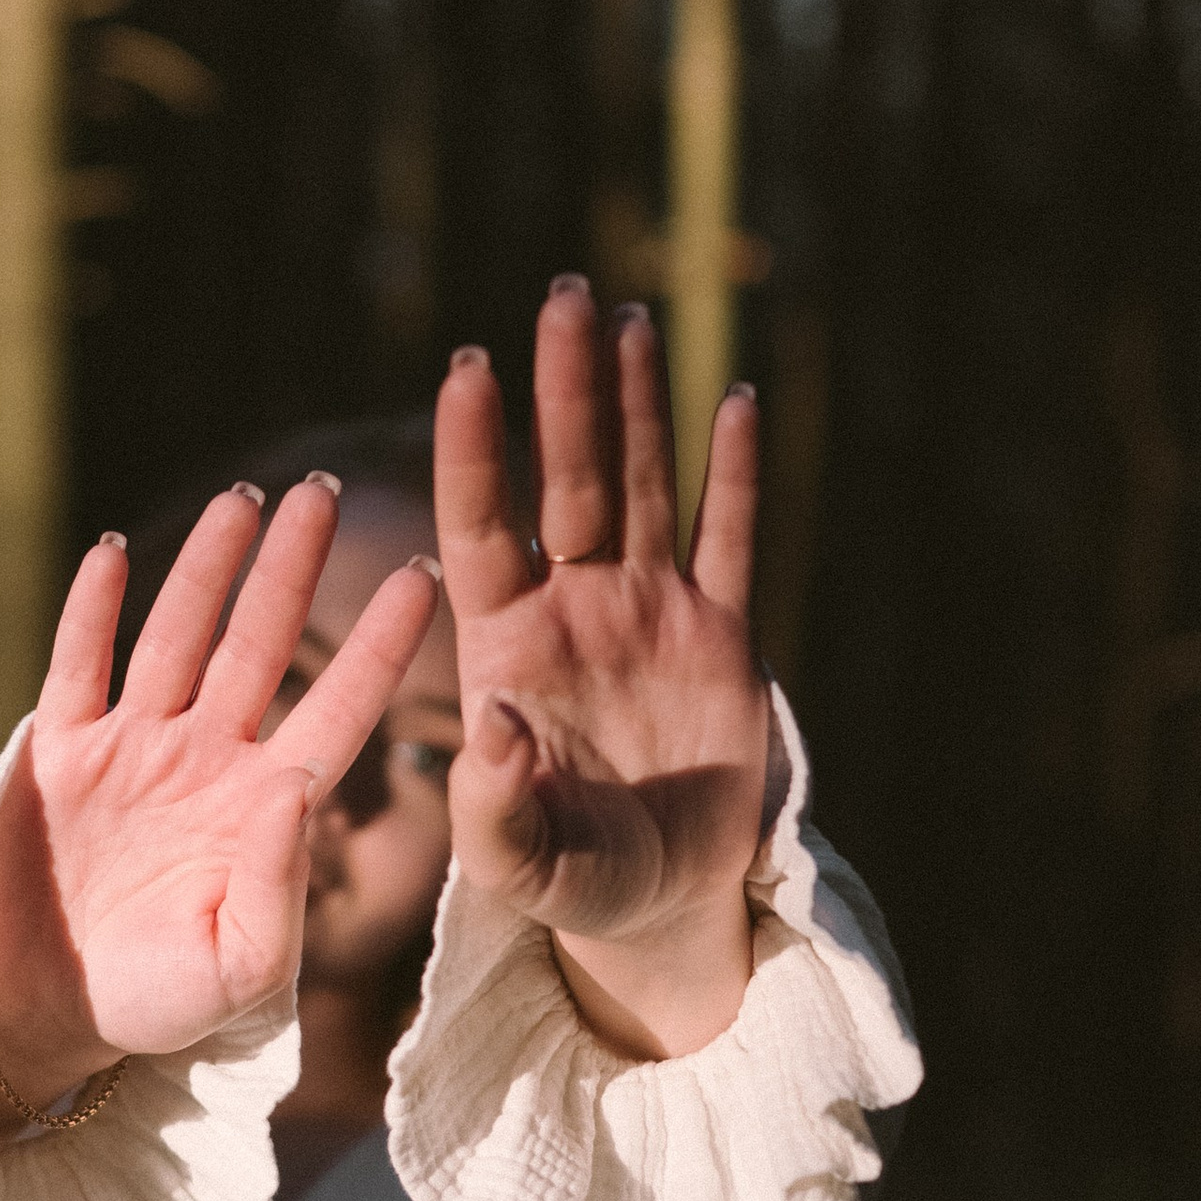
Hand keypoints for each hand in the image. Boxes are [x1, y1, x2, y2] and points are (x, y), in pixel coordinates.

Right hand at [0, 477, 444, 1130]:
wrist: (53, 1019)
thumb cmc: (164, 1004)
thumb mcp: (243, 969)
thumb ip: (279, 888)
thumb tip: (298, 789)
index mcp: (268, 807)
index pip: (340, 708)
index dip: (380, 645)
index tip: (424, 574)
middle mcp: (209, 760)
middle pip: (260, 645)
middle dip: (292, 569)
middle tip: (326, 491)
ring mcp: (133, 749)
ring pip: (177, 635)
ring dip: (208, 567)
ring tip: (244, 499)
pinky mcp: (60, 754)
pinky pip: (79, 666)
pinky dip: (95, 609)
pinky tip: (117, 550)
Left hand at [436, 280, 768, 1061]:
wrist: (661, 907)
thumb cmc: (569, 886)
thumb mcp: (518, 865)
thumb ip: (495, 806)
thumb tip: (497, 722)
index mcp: (507, 649)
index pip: (482, 527)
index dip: (476, 449)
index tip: (466, 366)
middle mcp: (575, 610)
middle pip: (567, 478)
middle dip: (563, 389)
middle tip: (559, 293)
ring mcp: (650, 614)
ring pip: (641, 485)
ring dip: (634, 401)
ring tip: (625, 312)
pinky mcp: (724, 638)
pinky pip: (731, 540)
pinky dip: (733, 472)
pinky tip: (730, 396)